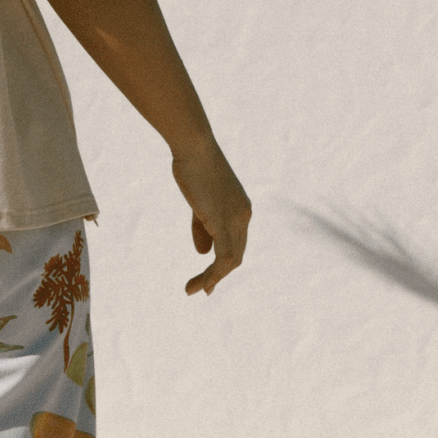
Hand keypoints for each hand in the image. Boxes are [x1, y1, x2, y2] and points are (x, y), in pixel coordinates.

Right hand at [170, 139, 250, 295]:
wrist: (194, 148)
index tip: (206, 277)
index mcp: (241, 209)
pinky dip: (212, 274)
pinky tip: (199, 284)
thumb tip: (203, 252)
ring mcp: (236, 219)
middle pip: (236, 255)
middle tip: (203, 290)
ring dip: (212, 279)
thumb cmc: (193, 166)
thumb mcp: (198, 201)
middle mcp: (244, 216)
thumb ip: (202, 227)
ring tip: (193, 289)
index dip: (223, 263)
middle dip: (219, 275)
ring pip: (231, 260)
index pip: (236, 243)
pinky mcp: (224, 221)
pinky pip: (223, 257)